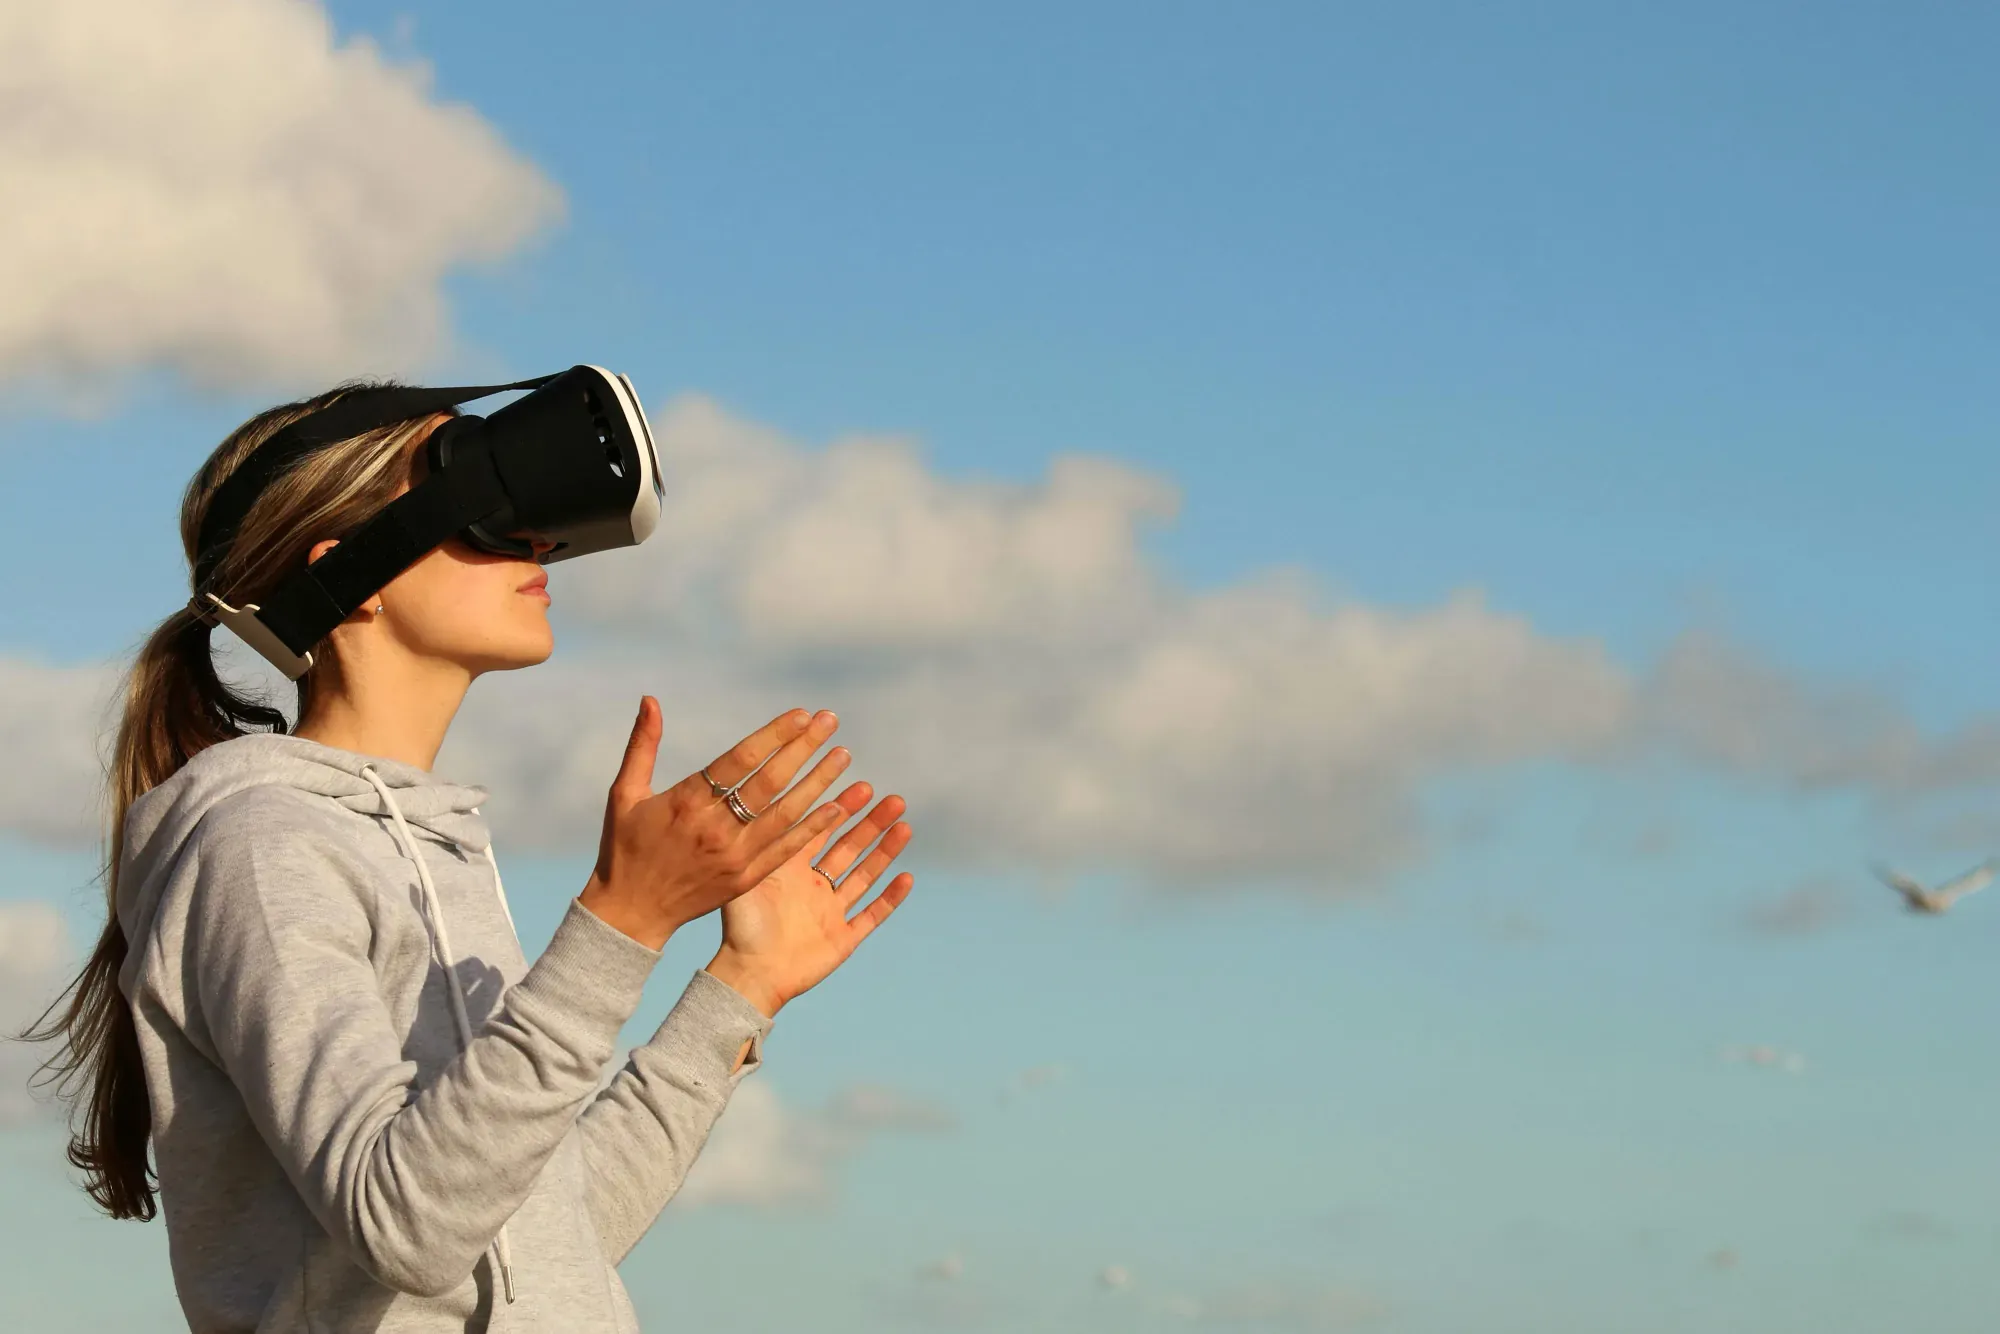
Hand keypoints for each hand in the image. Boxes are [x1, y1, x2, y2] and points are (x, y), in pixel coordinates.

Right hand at [577, 698, 853, 949]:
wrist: (631, 913)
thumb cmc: (625, 848)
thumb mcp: (625, 794)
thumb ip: (643, 745)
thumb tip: (650, 700)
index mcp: (686, 803)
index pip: (740, 760)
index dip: (773, 735)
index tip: (801, 714)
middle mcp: (715, 828)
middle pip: (769, 782)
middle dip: (803, 748)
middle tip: (830, 721)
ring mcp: (734, 857)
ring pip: (785, 814)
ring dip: (818, 783)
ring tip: (842, 756)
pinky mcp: (745, 880)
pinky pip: (786, 851)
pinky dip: (813, 829)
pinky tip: (837, 808)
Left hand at [706, 789, 914, 1016]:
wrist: (749, 975)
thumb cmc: (741, 928)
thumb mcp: (749, 877)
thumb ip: (765, 844)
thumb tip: (773, 801)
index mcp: (792, 870)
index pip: (822, 831)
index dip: (842, 808)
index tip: (862, 785)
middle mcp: (814, 887)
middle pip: (850, 848)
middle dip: (872, 824)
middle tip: (893, 801)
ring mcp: (831, 912)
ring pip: (865, 875)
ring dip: (886, 852)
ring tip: (904, 827)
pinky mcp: (844, 939)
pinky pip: (872, 915)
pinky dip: (890, 898)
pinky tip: (906, 878)